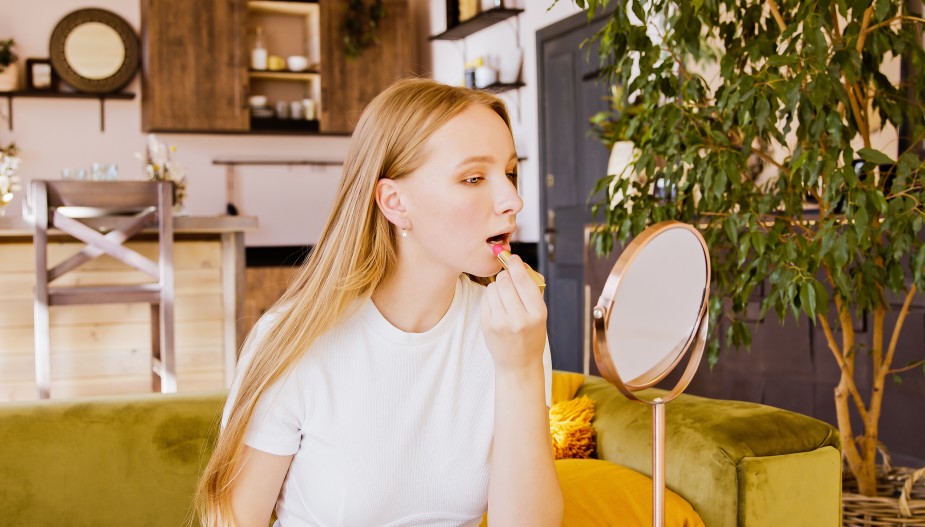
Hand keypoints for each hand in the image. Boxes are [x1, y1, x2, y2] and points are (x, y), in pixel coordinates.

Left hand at [481, 253, 546, 372]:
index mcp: (537, 314)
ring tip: (504, 296)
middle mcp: (519, 319)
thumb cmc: (532, 335)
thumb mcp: (540, 314)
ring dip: (498, 286)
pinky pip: (485, 299)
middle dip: (506, 276)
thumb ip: (533, 289)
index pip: (523, 281)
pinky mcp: (487, 326)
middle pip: (505, 281)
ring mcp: (500, 324)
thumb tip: (520, 264)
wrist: (518, 363)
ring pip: (493, 288)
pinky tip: (497, 305)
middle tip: (509, 279)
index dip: (516, 265)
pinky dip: (491, 297)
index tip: (513, 259)